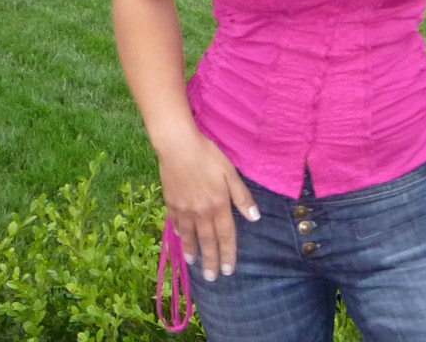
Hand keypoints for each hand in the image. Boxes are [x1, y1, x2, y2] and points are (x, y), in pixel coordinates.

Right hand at [157, 128, 257, 281]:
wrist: (178, 147)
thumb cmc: (208, 156)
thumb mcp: (230, 173)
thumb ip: (242, 197)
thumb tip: (254, 218)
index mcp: (219, 205)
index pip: (226, 235)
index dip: (228, 254)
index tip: (228, 270)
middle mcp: (201, 212)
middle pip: (207, 241)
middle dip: (210, 261)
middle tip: (211, 278)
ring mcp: (184, 209)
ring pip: (190, 235)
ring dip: (193, 251)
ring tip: (194, 264)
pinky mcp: (171, 202)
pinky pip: (177, 222)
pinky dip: (180, 233)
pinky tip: (181, 238)